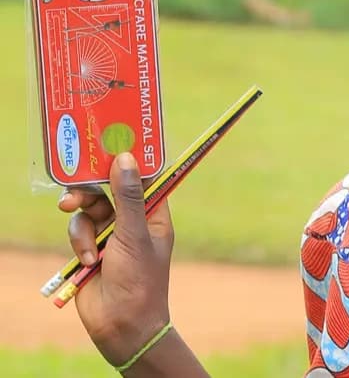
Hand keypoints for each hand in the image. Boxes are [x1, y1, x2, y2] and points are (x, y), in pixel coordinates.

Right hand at [58, 152, 174, 366]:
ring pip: (88, 210)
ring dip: (84, 227)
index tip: (112, 143)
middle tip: (75, 194)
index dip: (129, 161)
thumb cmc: (140, 279)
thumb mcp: (134, 234)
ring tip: (90, 248)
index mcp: (155, 212)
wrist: (122, 324)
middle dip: (91, 191)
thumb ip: (127, 197)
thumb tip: (125, 158)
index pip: (144, 177)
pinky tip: (90, 263)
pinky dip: (81, 245)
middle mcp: (133, 219)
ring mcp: (110, 233)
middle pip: (108, 189)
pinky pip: (78, 231)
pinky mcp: (90, 248)